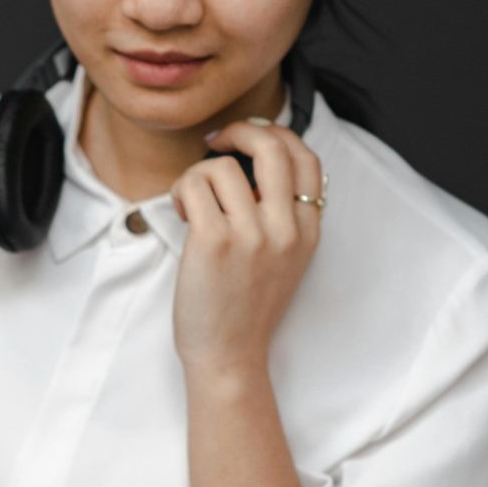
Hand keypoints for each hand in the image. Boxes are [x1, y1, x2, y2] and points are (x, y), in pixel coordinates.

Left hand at [170, 119, 325, 377]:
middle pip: (272, 146)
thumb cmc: (246, 308)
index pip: (306, 157)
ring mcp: (251, 235)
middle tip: (215, 142)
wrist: (229, 356)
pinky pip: (193, 185)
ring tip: (191, 203)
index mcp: (307, 231)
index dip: (275, 134)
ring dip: (197, 175)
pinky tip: (182, 214)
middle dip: (239, 131)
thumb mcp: (284, 260)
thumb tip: (254, 162)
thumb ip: (282, 216)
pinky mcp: (214, 242)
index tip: (247, 139)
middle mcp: (285, 229)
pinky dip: (180, 191)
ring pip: (221, 166)